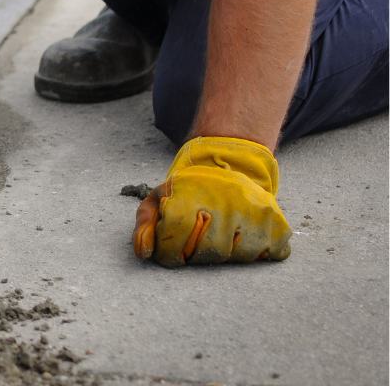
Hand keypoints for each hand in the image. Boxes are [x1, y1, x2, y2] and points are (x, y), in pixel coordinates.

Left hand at [133, 136, 291, 266]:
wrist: (230, 166)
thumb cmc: (190, 190)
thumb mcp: (160, 197)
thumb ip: (146, 223)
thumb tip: (144, 252)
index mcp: (192, 192)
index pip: (175, 236)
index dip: (169, 252)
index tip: (171, 252)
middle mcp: (226, 199)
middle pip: (207, 251)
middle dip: (196, 255)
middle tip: (195, 243)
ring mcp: (255, 211)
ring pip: (237, 257)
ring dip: (225, 255)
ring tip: (219, 235)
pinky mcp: (277, 222)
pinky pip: (269, 254)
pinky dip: (256, 253)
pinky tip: (243, 237)